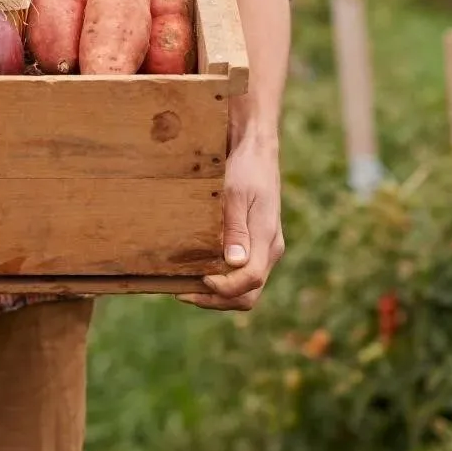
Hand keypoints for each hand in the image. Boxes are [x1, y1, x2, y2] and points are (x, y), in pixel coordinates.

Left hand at [178, 133, 283, 310]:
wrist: (256, 151)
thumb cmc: (245, 169)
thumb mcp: (235, 195)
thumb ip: (235, 230)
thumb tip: (234, 263)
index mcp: (266, 239)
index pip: (249, 280)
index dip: (223, 288)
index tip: (198, 279)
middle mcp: (269, 249)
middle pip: (248, 294)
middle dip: (216, 300)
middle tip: (182, 292)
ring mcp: (264, 248)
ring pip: (245, 288)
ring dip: (217, 294)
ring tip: (185, 286)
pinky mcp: (255, 243)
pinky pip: (241, 274)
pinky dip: (221, 281)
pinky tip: (197, 272)